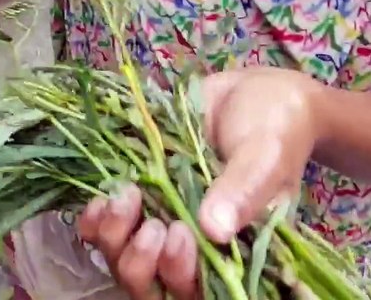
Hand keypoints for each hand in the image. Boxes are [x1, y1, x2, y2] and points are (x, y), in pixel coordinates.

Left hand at [79, 67, 325, 298]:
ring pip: (122, 260)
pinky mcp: (137, 199)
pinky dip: (94, 221)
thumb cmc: (275, 127)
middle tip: (154, 224)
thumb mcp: (267, 155)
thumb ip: (244, 190)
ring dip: (116, 237)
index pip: (200, 290)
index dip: (181, 275)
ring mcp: (161, 223)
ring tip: (128, 196)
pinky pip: (101, 229)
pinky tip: (101, 199)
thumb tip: (215, 230)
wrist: (251, 91)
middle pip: (153, 285)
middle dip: (143, 262)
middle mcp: (195, 247)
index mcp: (236, 251)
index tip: (180, 234)